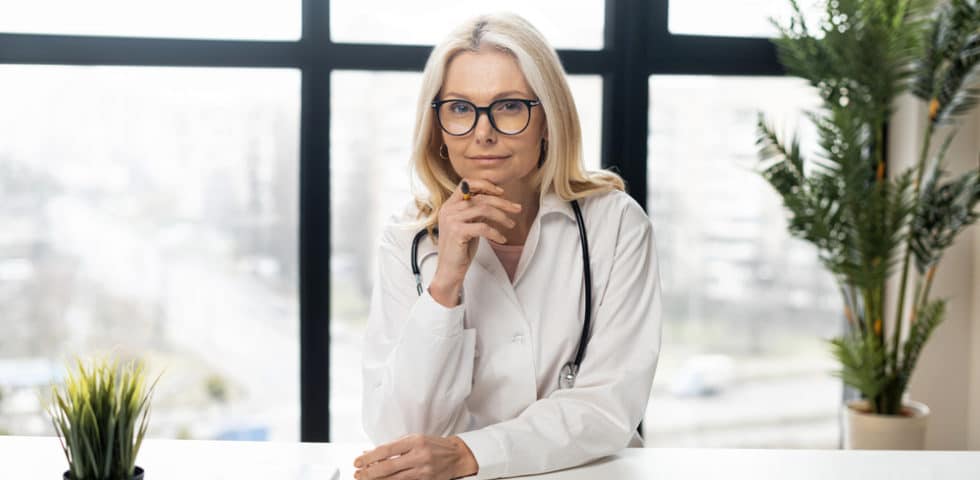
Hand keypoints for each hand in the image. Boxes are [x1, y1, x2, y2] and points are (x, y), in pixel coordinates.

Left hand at [353, 434, 477, 479]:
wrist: (457, 456)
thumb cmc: (434, 446)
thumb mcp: (414, 439)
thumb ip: (393, 446)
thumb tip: (370, 452)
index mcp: (415, 441)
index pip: (386, 450)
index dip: (369, 457)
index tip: (357, 461)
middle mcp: (420, 456)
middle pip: (388, 467)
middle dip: (369, 472)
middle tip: (358, 474)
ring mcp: (423, 471)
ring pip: (394, 479)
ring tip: (365, 479)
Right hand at [429, 178, 521, 306]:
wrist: (449, 270)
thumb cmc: (460, 249)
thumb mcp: (469, 225)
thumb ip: (476, 211)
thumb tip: (496, 200)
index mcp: (450, 205)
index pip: (467, 184)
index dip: (485, 185)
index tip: (502, 193)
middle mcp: (448, 209)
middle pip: (480, 197)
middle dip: (502, 202)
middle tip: (517, 209)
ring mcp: (451, 220)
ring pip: (483, 209)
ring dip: (502, 217)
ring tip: (511, 225)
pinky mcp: (457, 232)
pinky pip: (483, 227)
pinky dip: (496, 232)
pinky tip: (502, 239)